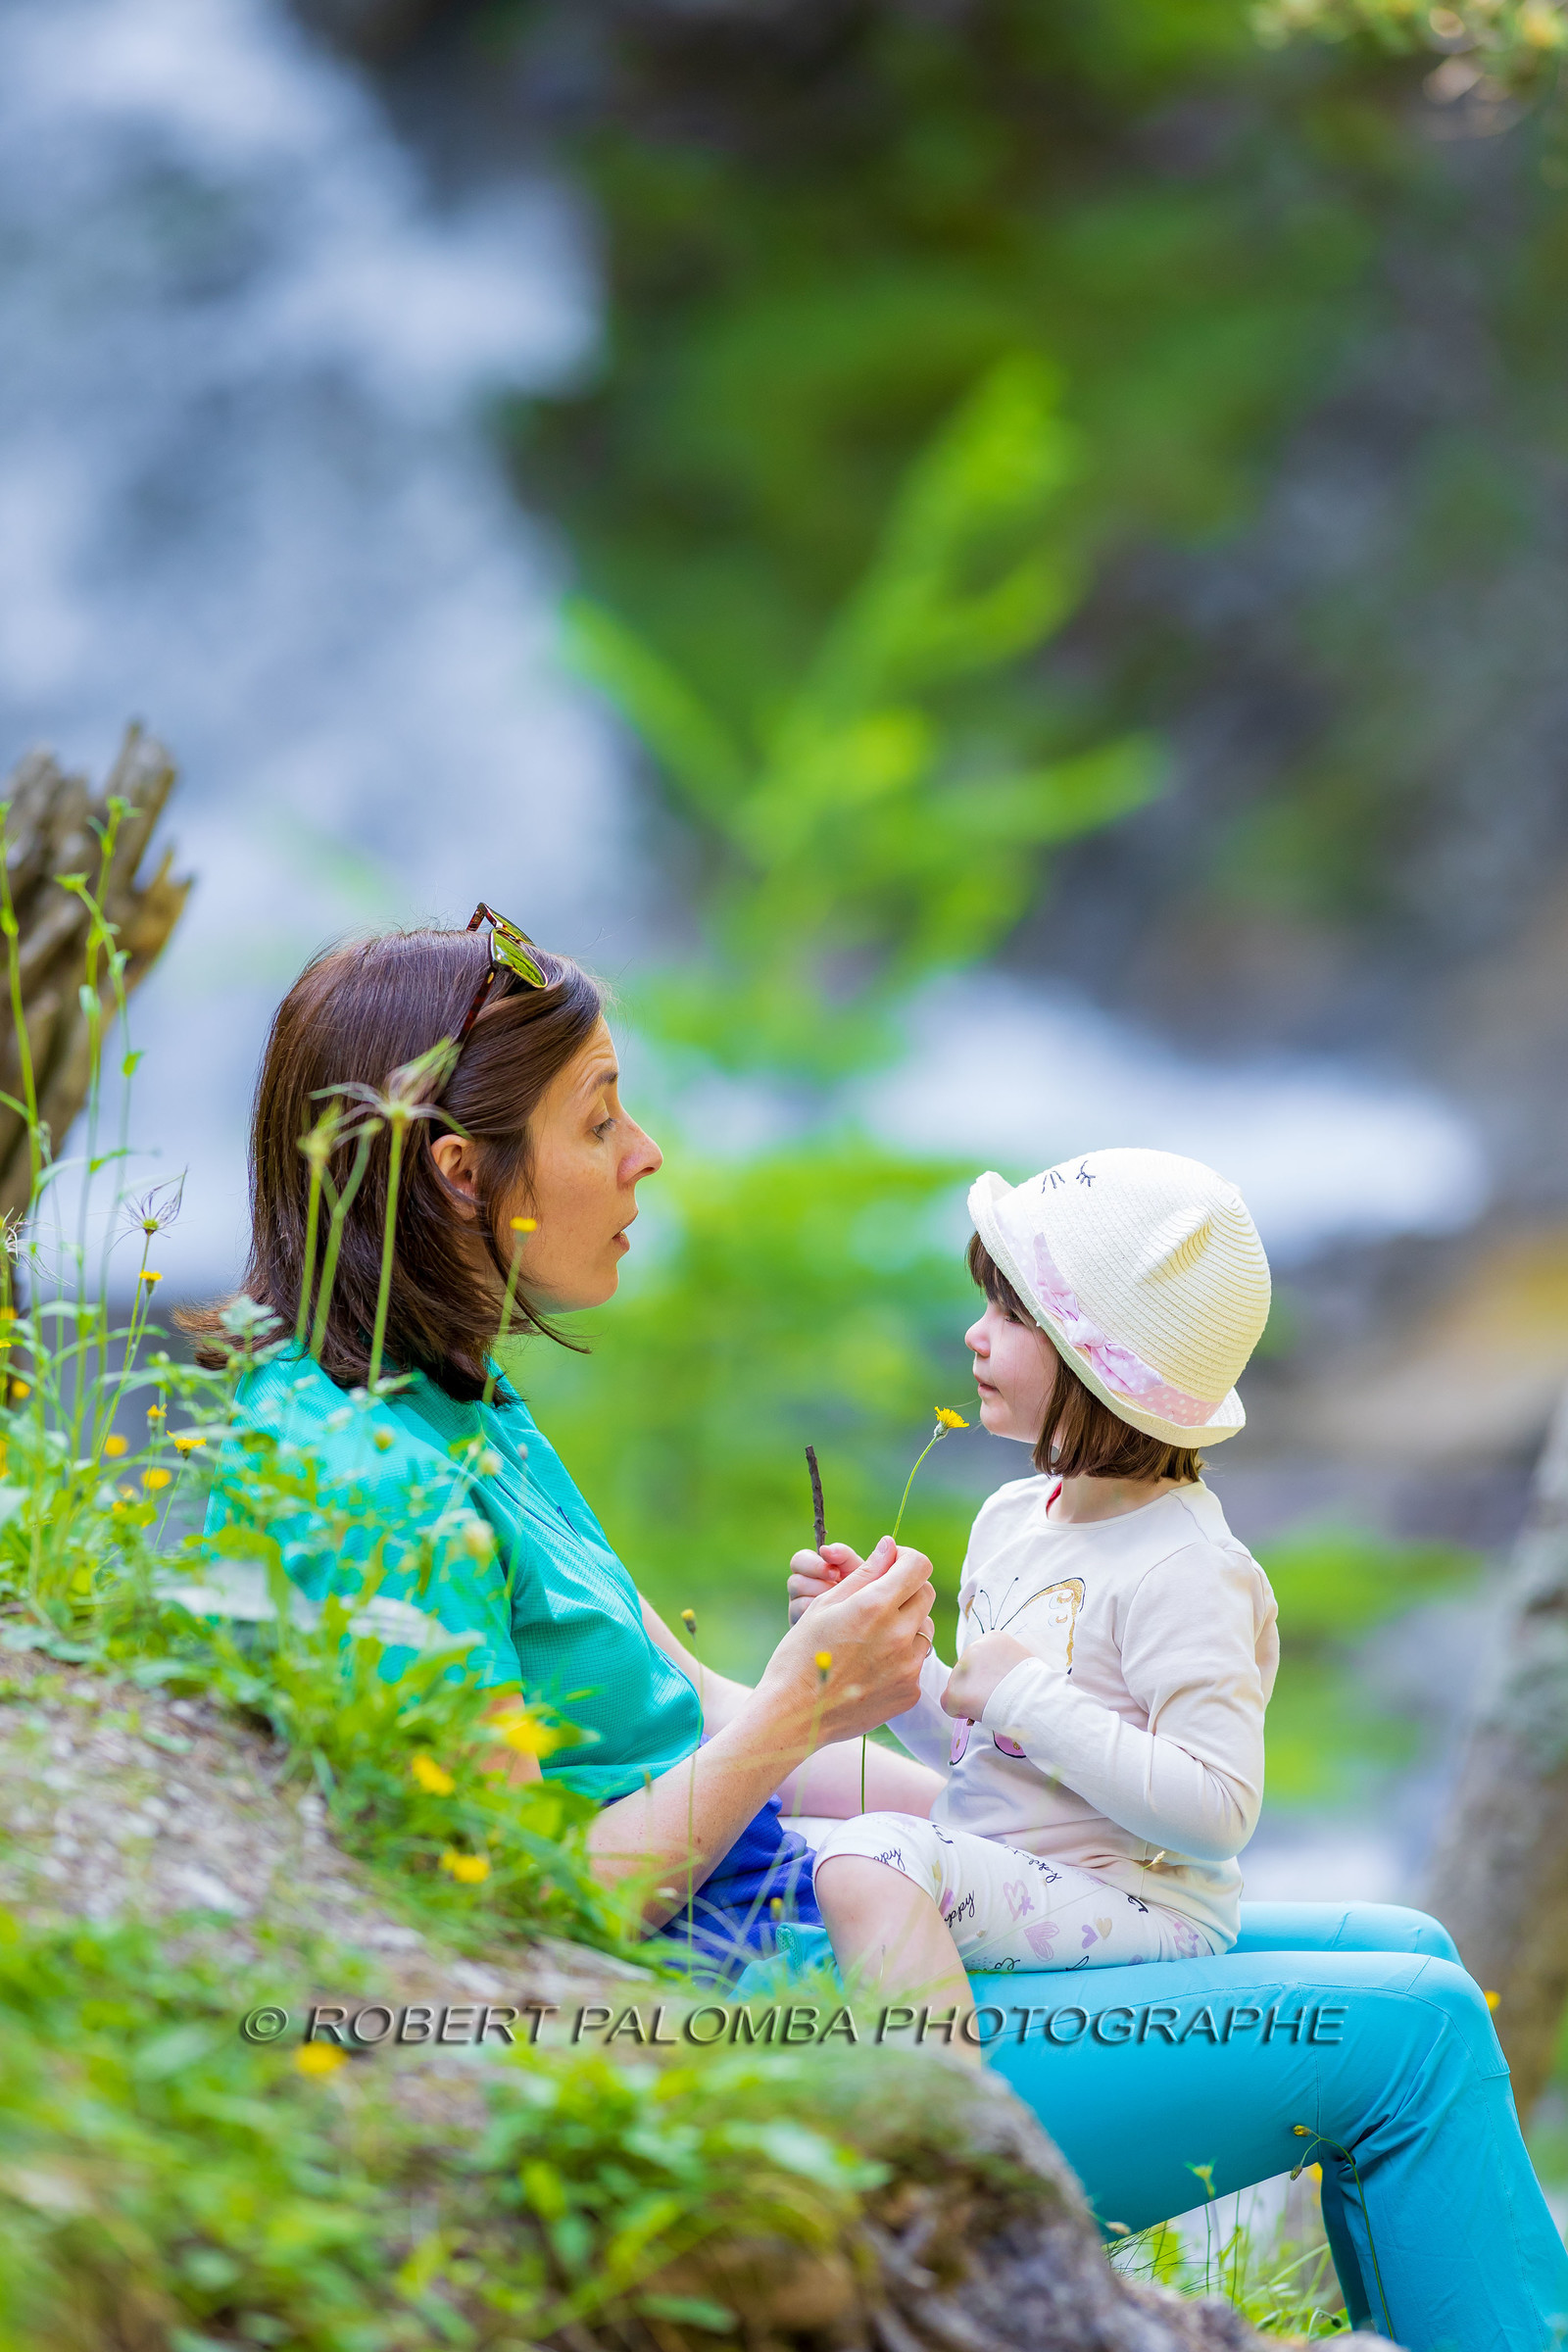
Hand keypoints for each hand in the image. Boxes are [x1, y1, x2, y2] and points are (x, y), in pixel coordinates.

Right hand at [761, 1537, 935, 1745]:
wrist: (794, 1716)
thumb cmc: (801, 1655)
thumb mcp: (825, 1605)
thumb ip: (864, 1573)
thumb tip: (889, 1547)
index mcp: (875, 1606)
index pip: (919, 1566)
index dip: (906, 1560)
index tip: (892, 1566)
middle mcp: (899, 1635)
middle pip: (925, 1595)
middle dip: (906, 1590)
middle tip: (878, 1600)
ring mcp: (908, 1667)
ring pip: (923, 1630)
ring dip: (906, 1624)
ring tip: (872, 1637)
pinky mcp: (909, 1692)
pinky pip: (915, 1662)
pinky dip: (900, 1658)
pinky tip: (870, 1666)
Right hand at [787, 1540, 865, 1625]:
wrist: (867, 1620)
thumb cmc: (862, 1589)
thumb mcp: (856, 1569)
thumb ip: (843, 1555)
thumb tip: (825, 1550)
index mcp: (812, 1570)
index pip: (799, 1560)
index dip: (814, 1565)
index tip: (835, 1573)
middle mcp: (803, 1588)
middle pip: (794, 1581)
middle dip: (818, 1585)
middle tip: (837, 1591)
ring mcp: (799, 1609)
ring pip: (798, 1602)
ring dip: (822, 1603)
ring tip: (841, 1606)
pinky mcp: (802, 1626)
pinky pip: (804, 1621)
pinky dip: (822, 1620)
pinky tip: (837, 1620)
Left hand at [941, 1632, 1034, 1721]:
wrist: (1035, 1699)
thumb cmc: (1036, 1685)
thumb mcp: (1021, 1661)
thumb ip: (1002, 1663)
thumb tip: (994, 1678)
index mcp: (991, 1638)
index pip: (979, 1659)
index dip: (988, 1676)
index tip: (1000, 1685)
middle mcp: (973, 1648)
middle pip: (967, 1672)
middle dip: (977, 1686)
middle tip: (995, 1699)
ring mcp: (961, 1669)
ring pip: (958, 1687)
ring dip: (970, 1698)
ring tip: (992, 1706)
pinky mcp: (955, 1691)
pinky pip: (949, 1705)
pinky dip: (960, 1712)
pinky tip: (978, 1714)